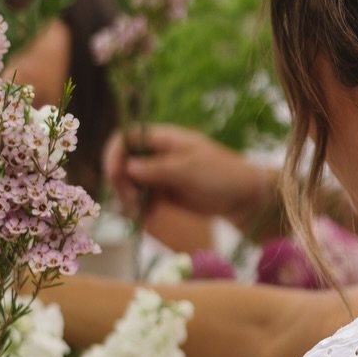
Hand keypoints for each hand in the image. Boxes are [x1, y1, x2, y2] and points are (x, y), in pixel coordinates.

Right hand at [103, 124, 276, 226]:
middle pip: (123, 163)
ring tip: (142, 214)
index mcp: (164, 139)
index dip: (115, 154)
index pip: (128, 138)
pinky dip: (139, 209)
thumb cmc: (222, 175)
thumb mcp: (190, 170)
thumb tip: (127, 167)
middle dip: (122, 183)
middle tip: (132, 202)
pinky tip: (147, 218)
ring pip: (129, 184)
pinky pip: (141, 199)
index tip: (114, 176)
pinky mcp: (163, 193)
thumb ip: (158, 169)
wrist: (243, 198)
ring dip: (129, 199)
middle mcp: (157, 154)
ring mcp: (159, 174)